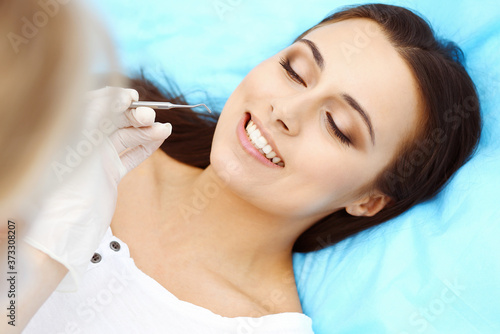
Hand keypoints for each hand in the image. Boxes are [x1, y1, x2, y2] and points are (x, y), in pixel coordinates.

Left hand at [23, 87, 170, 290]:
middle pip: (114, 119)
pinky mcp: (109, 174)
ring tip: (165, 130)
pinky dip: (146, 147)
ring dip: (147, 132)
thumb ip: (98, 116)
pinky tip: (160, 139)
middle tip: (152, 117)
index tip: (132, 98)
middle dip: (135, 116)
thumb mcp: (81, 145)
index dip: (114, 98)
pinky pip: (130, 156)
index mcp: (70, 131)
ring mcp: (97, 159)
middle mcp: (83, 141)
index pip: (94, 103)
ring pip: (126, 138)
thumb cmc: (66, 187)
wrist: (66, 230)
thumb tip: (121, 96)